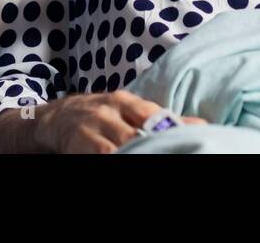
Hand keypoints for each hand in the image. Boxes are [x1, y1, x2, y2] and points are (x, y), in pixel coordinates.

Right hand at [36, 92, 205, 152]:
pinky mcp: (80, 145)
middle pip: (137, 133)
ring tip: (155, 156)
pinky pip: (103, 155)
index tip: (194, 140)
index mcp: (125, 100)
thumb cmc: (104, 115)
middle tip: (178, 152)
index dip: (173, 129)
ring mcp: (93, 128)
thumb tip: (201, 125)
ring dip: (138, 153)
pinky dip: (116, 158)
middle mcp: (108, 112)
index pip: (153, 115)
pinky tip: (127, 159)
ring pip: (121, 146)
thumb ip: (161, 118)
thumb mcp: (129, 110)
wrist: (58, 117)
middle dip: (157, 145)